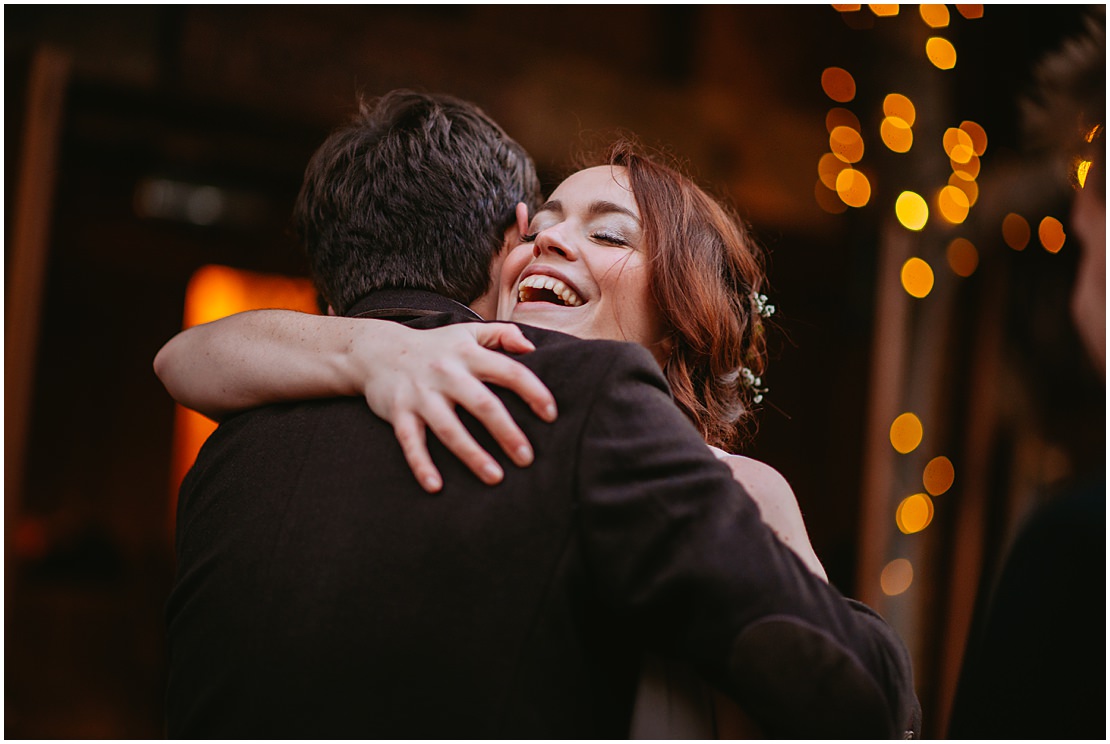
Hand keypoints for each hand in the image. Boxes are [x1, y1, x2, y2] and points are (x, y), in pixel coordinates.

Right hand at [354, 322, 556, 492]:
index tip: (551, 415)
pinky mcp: (398, 412)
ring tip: (495, 478)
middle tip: (527, 458)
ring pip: (449, 429)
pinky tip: (436, 487)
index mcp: (468, 355)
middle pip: (482, 404)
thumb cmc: (433, 347)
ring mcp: (421, 394)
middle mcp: (446, 374)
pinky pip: (411, 442)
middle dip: (506, 432)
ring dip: (472, 455)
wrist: (376, 350)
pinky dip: (421, 464)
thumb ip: (502, 335)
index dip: (533, 392)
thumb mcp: (467, 333)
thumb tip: (531, 347)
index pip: (509, 371)